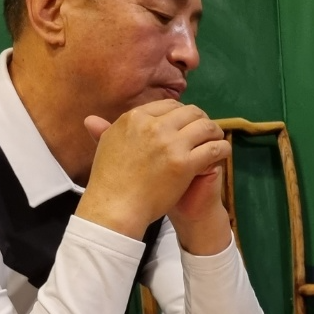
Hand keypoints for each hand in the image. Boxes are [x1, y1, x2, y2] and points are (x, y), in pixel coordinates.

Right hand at [76, 101, 230, 239]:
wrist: (115, 207)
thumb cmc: (109, 180)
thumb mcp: (105, 146)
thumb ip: (105, 130)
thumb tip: (91, 120)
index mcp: (135, 118)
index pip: (168, 105)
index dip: (182, 114)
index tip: (187, 123)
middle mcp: (154, 126)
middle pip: (190, 112)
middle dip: (201, 120)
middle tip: (207, 131)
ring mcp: (170, 144)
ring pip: (205, 127)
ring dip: (215, 132)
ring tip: (217, 140)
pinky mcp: (184, 163)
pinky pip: (213, 149)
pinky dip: (222, 149)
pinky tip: (222, 153)